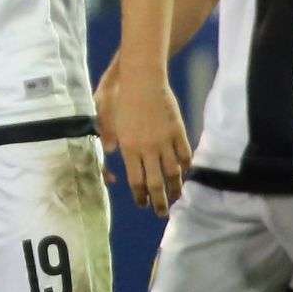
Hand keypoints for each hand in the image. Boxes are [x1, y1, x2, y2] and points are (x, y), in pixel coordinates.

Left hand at [97, 66, 191, 215]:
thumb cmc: (120, 96)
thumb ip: (109, 138)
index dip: (141, 196)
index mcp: (129, 148)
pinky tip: (186, 173)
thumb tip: (112, 154)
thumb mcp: (106, 119)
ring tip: (177, 198)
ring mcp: (165, 140)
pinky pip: (184, 154)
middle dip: (159, 201)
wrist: (143, 78)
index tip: (143, 204)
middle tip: (162, 213)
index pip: (136, 181)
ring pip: (173, 172)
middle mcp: (148, 148)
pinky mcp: (178, 130)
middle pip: (156, 183)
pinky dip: (186, 166)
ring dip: (176, 188)